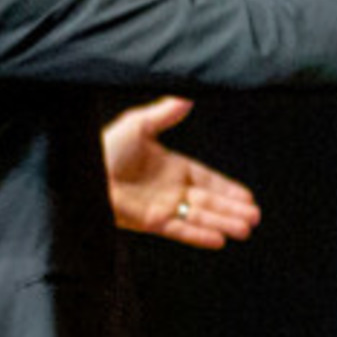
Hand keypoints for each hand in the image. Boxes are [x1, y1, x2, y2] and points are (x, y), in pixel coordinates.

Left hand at [101, 96, 262, 249]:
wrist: (82, 170)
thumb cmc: (105, 146)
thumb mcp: (138, 125)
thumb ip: (165, 113)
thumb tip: (186, 96)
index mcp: (171, 168)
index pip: (207, 180)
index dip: (228, 189)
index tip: (248, 197)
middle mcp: (169, 190)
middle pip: (208, 202)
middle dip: (232, 210)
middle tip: (255, 217)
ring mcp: (161, 207)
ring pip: (198, 217)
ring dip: (222, 223)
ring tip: (245, 229)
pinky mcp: (149, 222)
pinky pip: (179, 229)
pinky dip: (198, 235)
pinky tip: (218, 239)